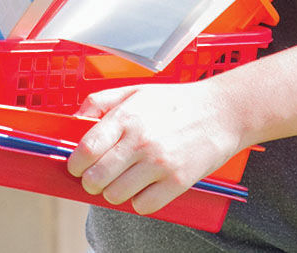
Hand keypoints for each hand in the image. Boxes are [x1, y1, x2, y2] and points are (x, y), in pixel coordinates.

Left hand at [67, 80, 243, 214]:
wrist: (223, 111)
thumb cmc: (177, 102)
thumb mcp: (136, 91)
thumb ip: (100, 102)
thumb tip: (73, 122)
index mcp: (127, 116)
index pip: (85, 150)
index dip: (75, 164)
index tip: (78, 166)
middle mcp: (141, 140)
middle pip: (95, 179)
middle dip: (92, 182)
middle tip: (100, 176)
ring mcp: (160, 162)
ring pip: (115, 196)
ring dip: (115, 192)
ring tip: (125, 180)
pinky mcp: (178, 181)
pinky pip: (143, 206)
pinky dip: (140, 200)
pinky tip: (147, 186)